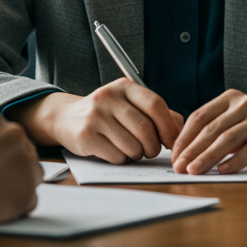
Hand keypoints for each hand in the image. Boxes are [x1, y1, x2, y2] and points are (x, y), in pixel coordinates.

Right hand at [6, 79, 183, 162]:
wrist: (66, 118)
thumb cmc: (108, 114)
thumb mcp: (130, 105)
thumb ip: (158, 114)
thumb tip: (180, 132)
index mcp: (124, 87)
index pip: (155, 105)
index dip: (168, 127)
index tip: (172, 141)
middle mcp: (108, 97)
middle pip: (145, 129)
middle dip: (153, 146)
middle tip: (151, 151)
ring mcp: (95, 116)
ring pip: (132, 146)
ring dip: (137, 155)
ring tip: (131, 150)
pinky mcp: (85, 136)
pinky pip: (116, 156)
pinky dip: (122, 159)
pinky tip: (115, 152)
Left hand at [171, 91, 246, 174]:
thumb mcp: (238, 120)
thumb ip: (217, 129)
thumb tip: (185, 152)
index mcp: (230, 99)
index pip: (200, 117)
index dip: (184, 138)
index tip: (174, 156)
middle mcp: (244, 104)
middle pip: (211, 129)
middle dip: (192, 150)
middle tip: (179, 167)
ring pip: (228, 139)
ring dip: (208, 157)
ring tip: (194, 171)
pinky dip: (235, 161)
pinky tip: (222, 171)